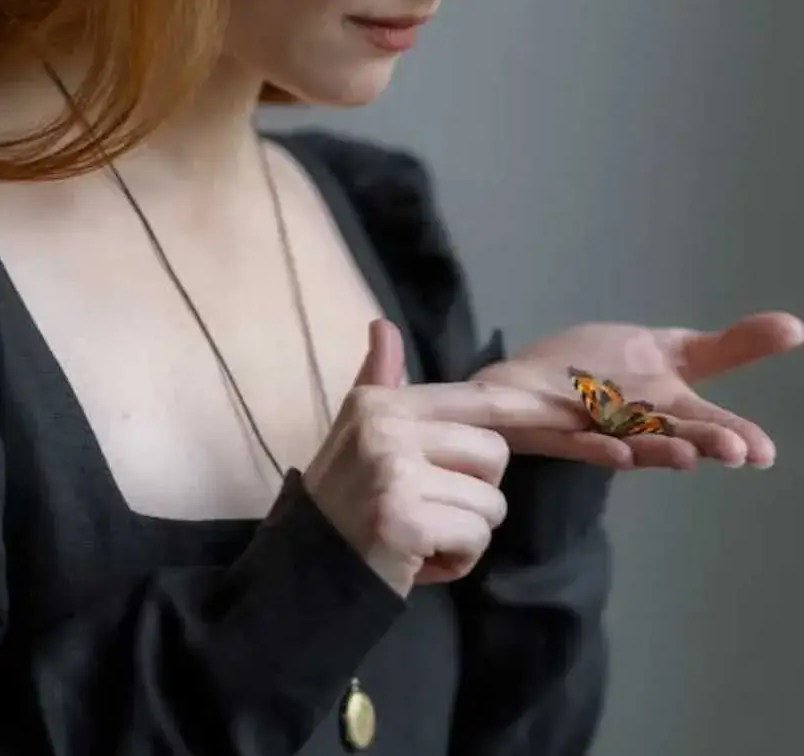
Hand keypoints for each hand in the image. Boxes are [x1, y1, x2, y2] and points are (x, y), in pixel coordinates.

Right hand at [304, 319, 577, 596]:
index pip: (477, 400)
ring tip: (422, 534)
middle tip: (430, 506)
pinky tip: (418, 559)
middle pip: (494, 453)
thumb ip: (379, 376)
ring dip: (467, 531)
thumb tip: (383, 324)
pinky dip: (457, 560)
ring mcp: (396, 473)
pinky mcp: (405, 520)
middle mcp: (388, 428)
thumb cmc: (345, 496)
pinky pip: (475, 537)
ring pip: (490, 502)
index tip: (580, 412)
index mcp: (383, 403)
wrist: (309, 566)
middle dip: (477, 490)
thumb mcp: (357, 429)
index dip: (531, 409)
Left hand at [475, 312, 803, 471]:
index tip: (762, 452)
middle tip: (736, 451)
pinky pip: (576, 442)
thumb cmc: (595, 371)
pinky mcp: (554, 432)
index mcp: (662, 403)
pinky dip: (596, 446)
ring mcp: (593, 428)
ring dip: (656, 449)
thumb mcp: (664, 350)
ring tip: (685, 455)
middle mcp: (634, 421)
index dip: (731, 431)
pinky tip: (615, 450)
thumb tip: (799, 326)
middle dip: (702, 441)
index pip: (702, 416)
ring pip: (629, 442)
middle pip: (671, 433)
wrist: (525, 384)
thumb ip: (727, 347)